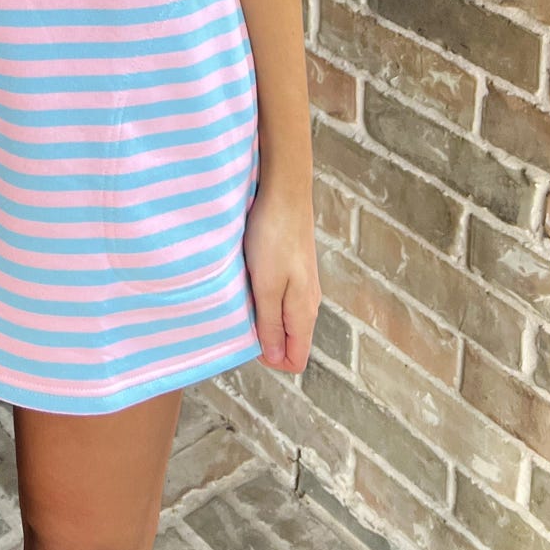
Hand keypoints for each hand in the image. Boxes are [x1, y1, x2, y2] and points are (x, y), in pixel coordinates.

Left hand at [242, 180, 320, 374]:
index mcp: (304, 312)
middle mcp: (308, 301)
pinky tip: (250, 274)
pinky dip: (264, 293)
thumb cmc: (273, 236)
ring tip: (242, 291)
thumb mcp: (266, 286)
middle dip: (264, 335)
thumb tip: (276, 357)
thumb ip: (270, 323)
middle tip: (240, 311)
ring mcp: (303, 283)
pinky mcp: (295, 266)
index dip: (270, 359)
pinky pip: (281, 295)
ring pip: (283, 316)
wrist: (285, 190)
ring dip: (262, 312)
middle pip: (290, 339)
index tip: (246, 336)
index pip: (296, 359)